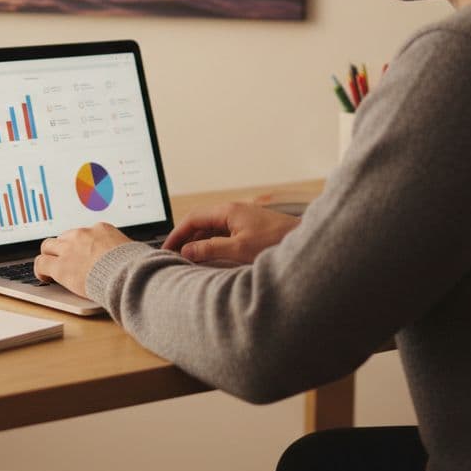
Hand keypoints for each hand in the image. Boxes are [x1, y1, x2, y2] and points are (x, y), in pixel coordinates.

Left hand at [35, 222, 131, 297]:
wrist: (127, 275)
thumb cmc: (136, 266)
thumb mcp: (134, 249)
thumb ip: (127, 249)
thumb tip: (139, 253)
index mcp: (101, 229)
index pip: (84, 233)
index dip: (81, 245)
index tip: (83, 254)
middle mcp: (83, 234)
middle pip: (64, 237)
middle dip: (63, 248)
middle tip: (65, 260)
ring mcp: (69, 249)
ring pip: (48, 246)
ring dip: (49, 256)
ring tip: (50, 267)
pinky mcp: (60, 266)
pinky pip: (41, 263)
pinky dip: (40, 270)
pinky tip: (45, 277)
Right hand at [160, 202, 299, 263]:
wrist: (303, 240)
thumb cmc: (275, 242)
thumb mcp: (239, 249)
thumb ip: (210, 249)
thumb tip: (187, 251)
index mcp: (227, 210)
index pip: (193, 218)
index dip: (177, 234)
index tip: (166, 249)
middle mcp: (232, 211)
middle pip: (200, 222)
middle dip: (185, 238)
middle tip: (173, 255)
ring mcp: (241, 219)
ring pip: (212, 229)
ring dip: (198, 242)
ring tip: (187, 259)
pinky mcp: (249, 229)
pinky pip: (223, 234)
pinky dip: (211, 244)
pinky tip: (209, 257)